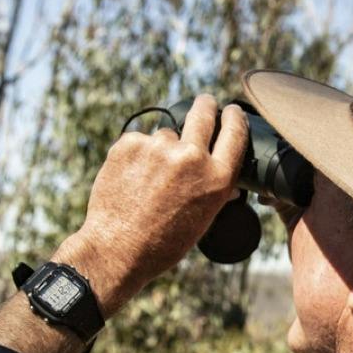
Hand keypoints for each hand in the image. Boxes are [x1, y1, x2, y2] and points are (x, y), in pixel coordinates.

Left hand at [59, 95, 248, 313]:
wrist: (117, 250)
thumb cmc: (164, 242)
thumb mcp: (203, 218)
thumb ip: (216, 190)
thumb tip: (230, 178)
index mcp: (216, 178)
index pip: (235, 132)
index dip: (234, 117)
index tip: (231, 110)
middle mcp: (191, 157)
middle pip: (203, 113)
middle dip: (205, 104)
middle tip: (204, 102)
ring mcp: (158, 148)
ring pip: (165, 134)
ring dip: (161, 147)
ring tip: (149, 179)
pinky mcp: (129, 144)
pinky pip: (139, 140)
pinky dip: (136, 154)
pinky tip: (131, 178)